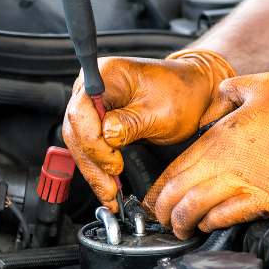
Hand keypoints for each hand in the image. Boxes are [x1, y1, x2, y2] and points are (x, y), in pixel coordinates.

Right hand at [62, 50, 235, 210]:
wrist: (192, 92)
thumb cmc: (181, 94)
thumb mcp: (162, 112)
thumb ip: (131, 123)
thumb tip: (107, 137)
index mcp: (106, 74)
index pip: (82, 111)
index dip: (94, 142)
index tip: (114, 163)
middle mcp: (92, 87)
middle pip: (76, 130)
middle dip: (92, 163)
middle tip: (110, 188)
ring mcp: (92, 104)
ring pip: (79, 143)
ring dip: (93, 170)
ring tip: (109, 194)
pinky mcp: (97, 121)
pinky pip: (89, 147)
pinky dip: (98, 167)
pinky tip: (107, 185)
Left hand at [146, 73, 268, 238]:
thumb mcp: (263, 84)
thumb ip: (228, 92)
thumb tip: (212, 102)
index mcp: (222, 135)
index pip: (175, 167)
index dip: (158, 188)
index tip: (152, 198)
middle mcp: (228, 161)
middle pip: (178, 192)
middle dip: (162, 210)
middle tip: (159, 219)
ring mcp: (248, 183)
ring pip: (196, 209)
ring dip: (182, 222)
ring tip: (180, 228)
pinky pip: (227, 217)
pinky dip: (211, 224)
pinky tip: (208, 224)